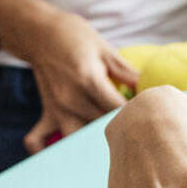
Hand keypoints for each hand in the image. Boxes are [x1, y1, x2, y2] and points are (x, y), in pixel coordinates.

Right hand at [1, 0, 138, 152]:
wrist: (39, 32)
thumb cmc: (74, 36)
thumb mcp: (104, 48)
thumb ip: (126, 72)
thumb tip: (148, 88)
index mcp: (89, 81)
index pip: (118, 109)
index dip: (136, 113)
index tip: (147, 114)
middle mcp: (72, 99)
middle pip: (102, 127)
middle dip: (121, 129)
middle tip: (136, 131)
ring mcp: (57, 109)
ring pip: (77, 140)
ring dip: (91, 144)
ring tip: (107, 145)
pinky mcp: (47, 112)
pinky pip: (38, 140)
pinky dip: (46, 150)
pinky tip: (63, 155)